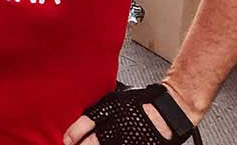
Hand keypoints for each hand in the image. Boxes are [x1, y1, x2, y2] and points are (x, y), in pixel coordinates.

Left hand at [63, 84, 192, 144]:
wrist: (169, 111)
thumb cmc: (142, 102)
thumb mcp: (117, 97)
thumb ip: (100, 104)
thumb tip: (81, 107)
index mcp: (111, 109)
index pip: (87, 122)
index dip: (74, 133)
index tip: (67, 139)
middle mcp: (118, 127)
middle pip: (93, 142)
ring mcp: (129, 140)